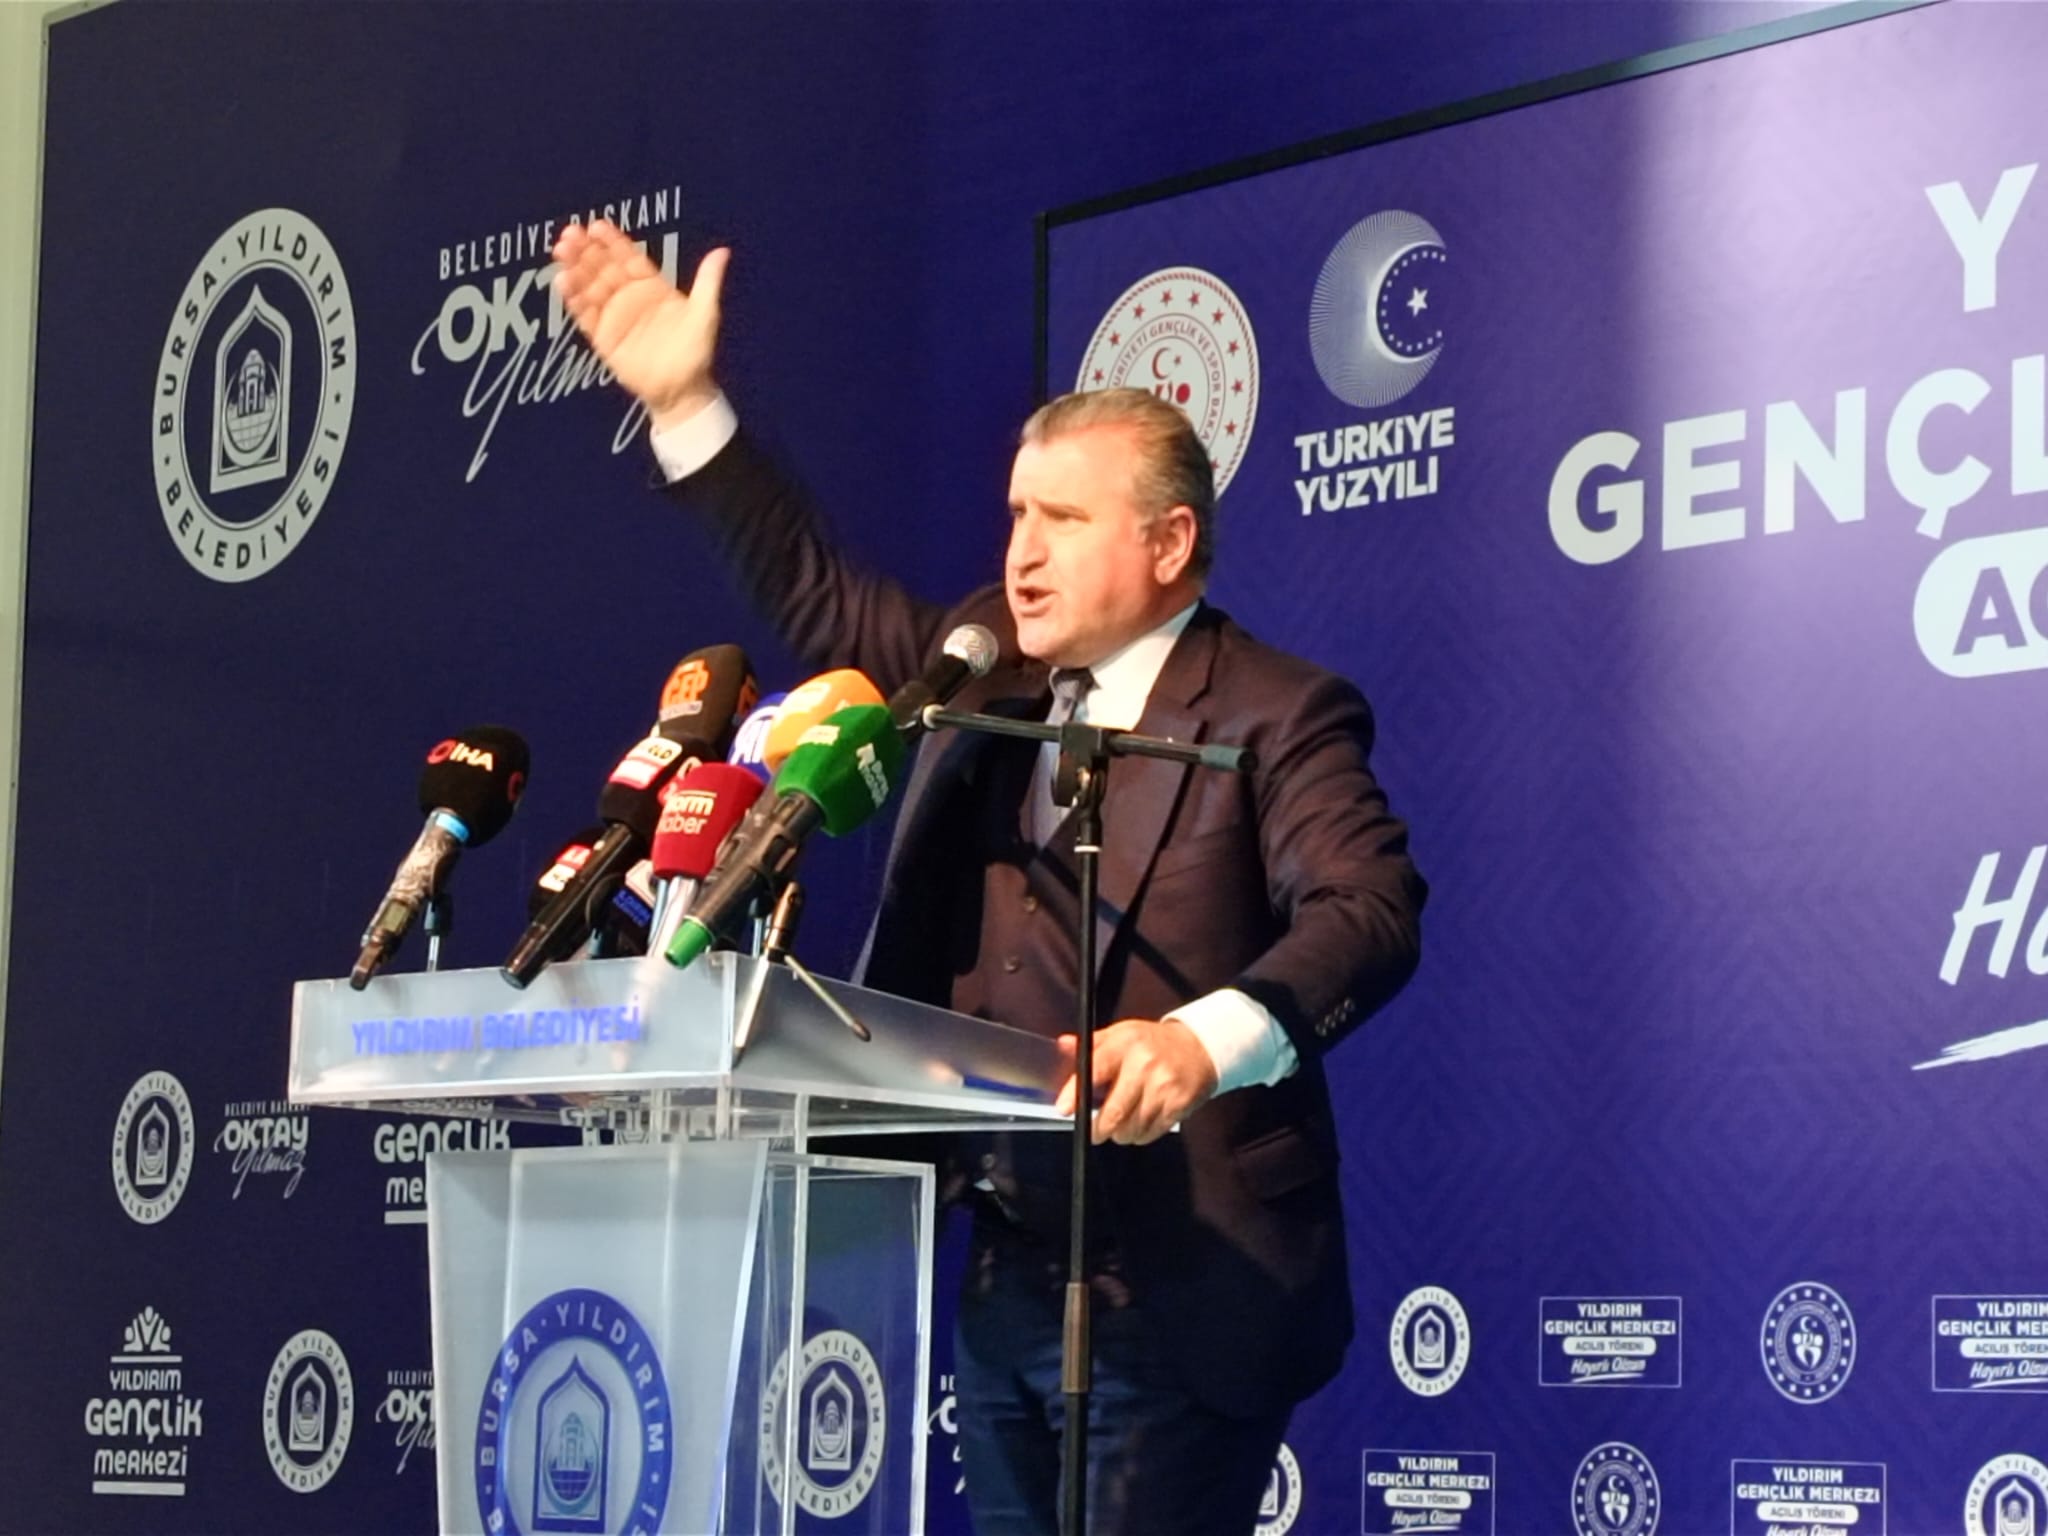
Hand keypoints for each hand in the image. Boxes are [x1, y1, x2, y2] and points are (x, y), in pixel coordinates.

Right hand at [552, 220, 728, 428]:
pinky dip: (574, 299)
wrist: (682, 391)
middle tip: (570, 234)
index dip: (613, 242)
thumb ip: (707, 281)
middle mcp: (630, 298)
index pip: (629, 258)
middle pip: (604, 268)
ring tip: (561, 251)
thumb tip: (722, 252)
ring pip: (590, 287)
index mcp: (652, 287)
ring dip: (575, 269)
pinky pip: (585, 314)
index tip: (597, 225)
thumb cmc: (696, 354)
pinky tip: (562, 281)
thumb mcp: (705, 313)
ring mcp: (615, 316)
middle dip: (586, 250)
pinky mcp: (603, 337)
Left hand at [1055, 1018, 1217, 1145]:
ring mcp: (1164, 1087)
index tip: (1064, 1108)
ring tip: (1122, 1123)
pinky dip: (1140, 1135)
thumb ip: (1093, 1043)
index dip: (1076, 1092)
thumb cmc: (1154, 1043)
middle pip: (1114, 1112)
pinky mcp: (1179, 1105)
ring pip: (1131, 1128)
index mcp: (1126, 1044)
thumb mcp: (1123, 1033)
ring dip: (1121, 1133)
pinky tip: (1140, 1122)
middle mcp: (1145, 1065)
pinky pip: (1150, 1133)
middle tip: (1094, 1131)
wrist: (1200, 1047)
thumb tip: (1064, 1046)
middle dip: (1099, 1128)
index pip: (1096, 1069)